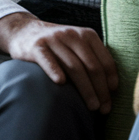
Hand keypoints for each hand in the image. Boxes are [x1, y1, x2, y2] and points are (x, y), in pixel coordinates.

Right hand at [0, 13, 118, 113]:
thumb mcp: (77, 45)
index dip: (110, 79)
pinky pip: (47, 59)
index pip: (104, 59)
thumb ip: (92, 59)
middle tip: (104, 109)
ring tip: (92, 106)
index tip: (113, 96)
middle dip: (100, 89)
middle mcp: (72, 35)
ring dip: (85, 89)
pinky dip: (54, 70)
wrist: (25, 31)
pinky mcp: (37, 46)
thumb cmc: (57, 45)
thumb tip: (112, 88)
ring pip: (73, 66)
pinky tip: (60, 83)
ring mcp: (54, 40)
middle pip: (91, 66)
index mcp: (87, 35)